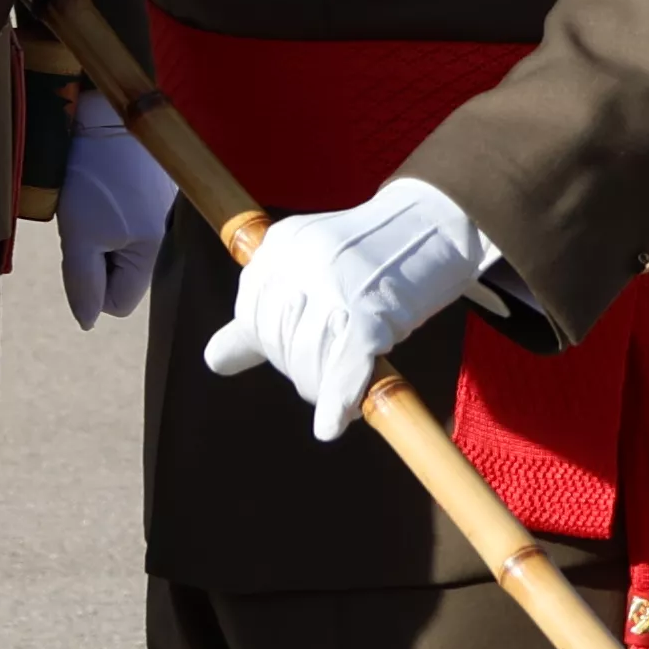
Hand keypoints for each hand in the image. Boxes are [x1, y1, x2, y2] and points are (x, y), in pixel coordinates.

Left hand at [56, 91, 176, 329]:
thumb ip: (84, 282)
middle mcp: (158, 232)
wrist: (108, 109)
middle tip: (79, 223)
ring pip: (117, 243)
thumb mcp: (80, 233)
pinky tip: (93, 181)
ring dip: (96, 230)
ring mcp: (154, 206)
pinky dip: (104, 205)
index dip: (91, 288)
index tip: (78, 252)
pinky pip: (122, 215)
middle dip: (94, 257)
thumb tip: (87, 321)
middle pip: (118, 273)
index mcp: (148, 250)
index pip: (117, 303)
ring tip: (84, 198)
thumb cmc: (93, 172)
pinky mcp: (147, 183)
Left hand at [203, 177, 495, 440]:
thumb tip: (213, 360)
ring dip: (324, 387)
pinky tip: (332, 427)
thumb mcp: (307, 265)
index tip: (299, 353)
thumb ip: (262, 311)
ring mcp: (334, 283)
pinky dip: (338, 400)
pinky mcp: (371, 308)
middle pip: (278, 342)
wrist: (434, 222)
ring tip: (346, 386)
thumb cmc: (369, 254)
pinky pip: (344, 365)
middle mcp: (300, 260)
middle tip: (332, 374)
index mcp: (280, 245)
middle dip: (301, 369)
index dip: (272, 347)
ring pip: (308, 360)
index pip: (250, 317)